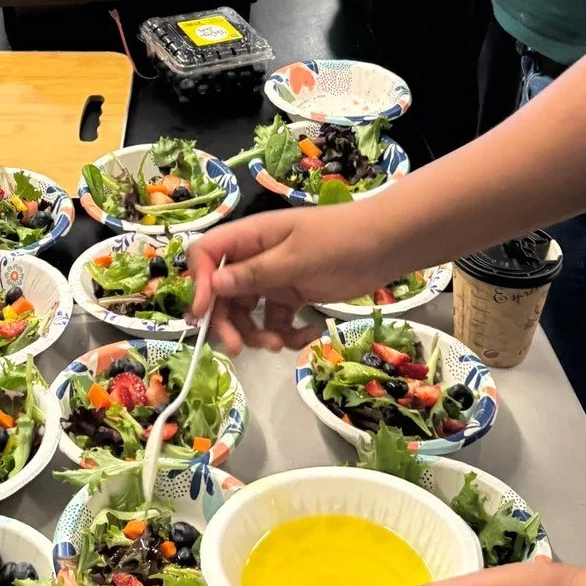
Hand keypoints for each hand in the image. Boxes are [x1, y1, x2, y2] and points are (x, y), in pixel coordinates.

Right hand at [187, 208, 398, 353]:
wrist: (387, 244)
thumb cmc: (340, 241)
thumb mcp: (296, 258)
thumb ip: (255, 274)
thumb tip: (212, 284)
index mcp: (251, 236)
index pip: (206, 253)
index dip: (199, 282)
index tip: (204, 314)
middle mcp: (256, 256)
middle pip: (222, 290)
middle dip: (226, 320)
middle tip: (237, 348)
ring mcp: (275, 276)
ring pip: (248, 310)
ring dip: (256, 332)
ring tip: (277, 345)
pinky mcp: (294, 295)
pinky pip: (276, 319)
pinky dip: (285, 333)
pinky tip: (307, 336)